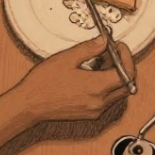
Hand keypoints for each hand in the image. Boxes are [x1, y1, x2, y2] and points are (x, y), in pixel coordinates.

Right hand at [14, 36, 135, 121]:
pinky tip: (92, 75)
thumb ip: (89, 48)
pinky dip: (107, 85)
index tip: (119, 46)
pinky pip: (108, 98)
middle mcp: (99, 102)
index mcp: (96, 87)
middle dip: (123, 65)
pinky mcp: (90, 113)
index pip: (127, 72)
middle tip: (111, 52)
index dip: (127, 57)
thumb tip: (104, 41)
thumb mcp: (66, 58)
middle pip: (127, 83)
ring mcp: (95, 110)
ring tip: (99, 62)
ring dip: (115, 75)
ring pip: (118, 91)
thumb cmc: (43, 84)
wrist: (28, 105)